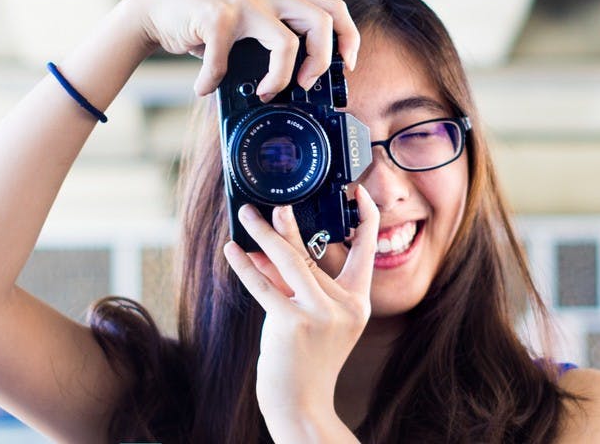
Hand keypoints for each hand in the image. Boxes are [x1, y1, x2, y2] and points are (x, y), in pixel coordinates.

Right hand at [125, 0, 360, 98]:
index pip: (332, 8)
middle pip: (321, 22)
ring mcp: (243, 3)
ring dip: (280, 78)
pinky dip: (214, 80)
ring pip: (286, 43)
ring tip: (264, 92)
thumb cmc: (204, 22)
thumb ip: (270, 40)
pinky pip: (226, 60)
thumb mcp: (246, 24)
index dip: (347, 38)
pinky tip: (204, 87)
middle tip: (306, 85)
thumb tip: (298, 83)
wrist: (157, 6)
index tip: (345, 66)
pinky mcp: (216, 16)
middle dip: (321, 61)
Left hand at [222, 185, 379, 425]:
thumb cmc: (304, 362)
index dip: (365, 220)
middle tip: (276, 203)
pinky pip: (265, 287)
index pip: (366, 252)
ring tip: (248, 215)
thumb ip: (292, 285)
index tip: (359, 194)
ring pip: (290, 262)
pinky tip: (233, 250)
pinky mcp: (293, 323)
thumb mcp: (308, 318)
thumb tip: (264, 250)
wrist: (301, 405)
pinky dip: (245, 266)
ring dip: (265, 234)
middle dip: (287, 226)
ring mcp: (320, 315)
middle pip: (312, 254)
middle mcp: (344, 307)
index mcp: (357, 304)